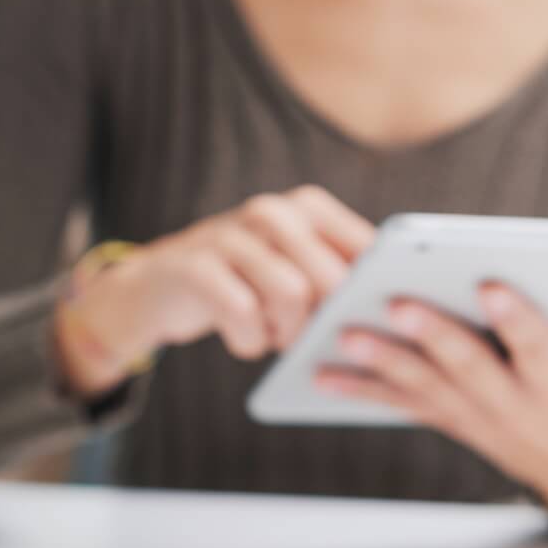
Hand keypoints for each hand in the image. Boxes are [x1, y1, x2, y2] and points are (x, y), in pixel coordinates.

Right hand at [55, 185, 372, 395]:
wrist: (159, 287)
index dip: (372, 294)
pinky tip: (246, 339)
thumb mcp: (294, 273)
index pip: (367, 250)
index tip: (365, 326)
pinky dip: (250, 340)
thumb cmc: (246, 285)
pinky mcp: (196, 263)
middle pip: (333, 276)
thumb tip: (388, 316)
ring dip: (287, 333)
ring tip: (275, 336)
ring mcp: (232, 233)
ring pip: (292, 294)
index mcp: (309, 207)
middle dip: (326, 321)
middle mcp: (273, 211)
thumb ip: (338, 282)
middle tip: (308, 339)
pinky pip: (242, 313)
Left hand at [315, 283, 547, 510]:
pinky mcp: (452, 417)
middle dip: (432, 334)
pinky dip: (361, 389)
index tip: (491, 283)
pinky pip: (402, 403)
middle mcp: (514, 402)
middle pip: (468, 366)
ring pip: (424, 386)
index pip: (539, 348)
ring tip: (342, 332)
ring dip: (381, 361)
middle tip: (397, 300)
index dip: (516, 319)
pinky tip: (320, 371)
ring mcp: (477, 414)